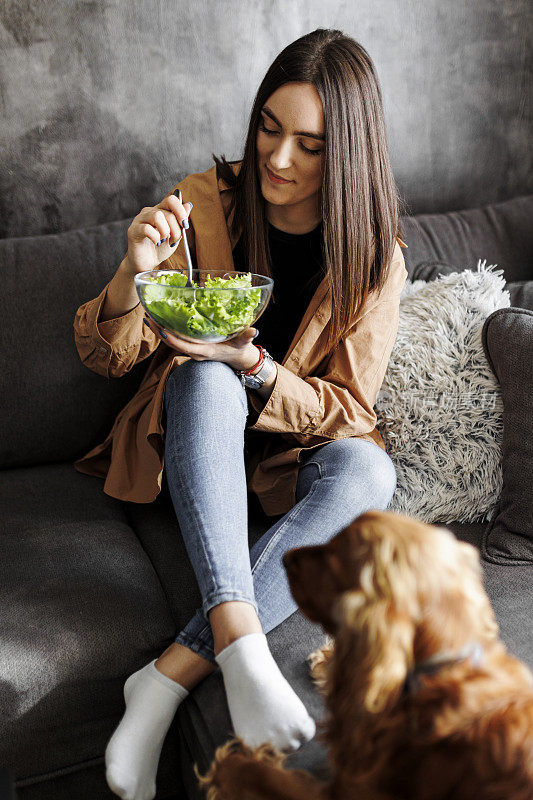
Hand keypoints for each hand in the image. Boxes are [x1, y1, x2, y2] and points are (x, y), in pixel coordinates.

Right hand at [122, 192, 192, 275]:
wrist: (147, 264)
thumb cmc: (160, 249)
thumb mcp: (175, 235)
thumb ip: (180, 221)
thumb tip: (188, 205)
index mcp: (160, 210)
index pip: (171, 200)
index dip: (180, 211)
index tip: (185, 226)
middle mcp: (149, 212)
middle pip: (167, 212)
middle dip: (175, 229)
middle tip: (173, 241)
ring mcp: (140, 219)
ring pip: (157, 216)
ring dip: (165, 232)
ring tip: (164, 241)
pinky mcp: (133, 230)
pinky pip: (147, 228)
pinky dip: (155, 237)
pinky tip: (156, 243)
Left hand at [143, 314, 260, 371]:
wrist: (238, 359)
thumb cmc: (240, 350)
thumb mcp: (244, 343)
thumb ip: (247, 337)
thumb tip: (253, 331)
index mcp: (205, 351)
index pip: (184, 346)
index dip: (172, 338)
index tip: (161, 328)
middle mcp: (195, 352)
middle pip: (172, 343)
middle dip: (159, 331)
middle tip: (148, 317)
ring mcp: (192, 350)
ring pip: (171, 342)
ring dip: (160, 330)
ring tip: (149, 316)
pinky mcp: (191, 346)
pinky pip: (176, 340)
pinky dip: (166, 330)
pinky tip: (160, 320)